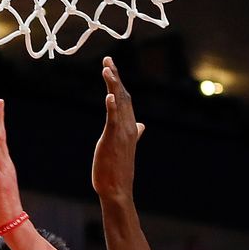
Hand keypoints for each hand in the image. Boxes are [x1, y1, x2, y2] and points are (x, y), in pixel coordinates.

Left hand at [92, 57, 144, 200]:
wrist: (117, 190)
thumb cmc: (117, 169)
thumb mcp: (124, 146)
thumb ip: (133, 133)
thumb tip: (141, 125)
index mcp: (128, 126)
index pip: (124, 98)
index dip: (117, 81)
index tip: (110, 66)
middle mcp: (127, 126)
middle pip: (122, 96)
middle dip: (115, 77)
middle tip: (107, 59)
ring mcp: (121, 133)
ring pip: (118, 104)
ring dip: (113, 86)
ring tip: (107, 70)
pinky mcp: (112, 140)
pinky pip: (113, 120)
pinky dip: (112, 107)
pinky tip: (109, 96)